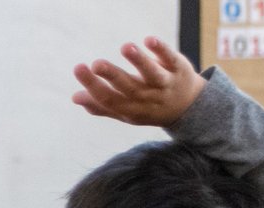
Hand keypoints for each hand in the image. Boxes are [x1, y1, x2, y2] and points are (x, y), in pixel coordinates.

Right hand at [71, 36, 205, 126]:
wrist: (189, 108)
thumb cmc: (149, 107)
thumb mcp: (126, 111)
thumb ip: (101, 105)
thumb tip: (74, 97)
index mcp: (131, 109)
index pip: (109, 99)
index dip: (93, 86)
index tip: (79, 68)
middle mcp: (148, 98)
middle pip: (128, 88)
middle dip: (111, 75)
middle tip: (95, 64)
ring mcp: (165, 84)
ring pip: (152, 74)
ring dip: (139, 61)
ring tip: (125, 47)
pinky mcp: (178, 68)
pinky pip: (170, 59)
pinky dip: (161, 50)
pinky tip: (148, 39)